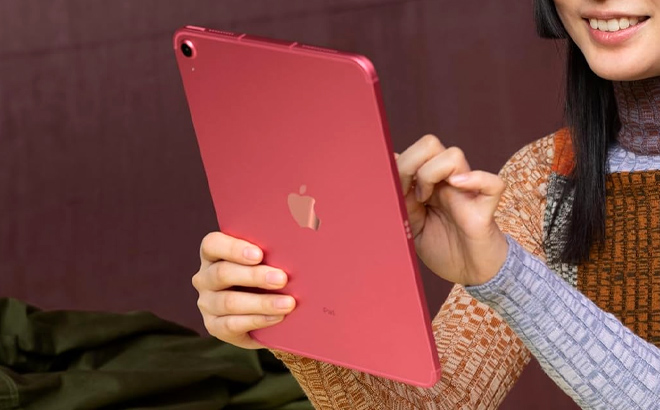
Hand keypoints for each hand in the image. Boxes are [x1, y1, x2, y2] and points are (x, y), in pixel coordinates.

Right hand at [192, 232, 295, 348]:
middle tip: (282, 279)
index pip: (212, 244)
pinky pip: (232, 324)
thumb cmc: (266, 277)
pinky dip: (258, 320)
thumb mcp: (266, 261)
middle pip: (222, 273)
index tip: (259, 254)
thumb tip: (298, 244)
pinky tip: (277, 317)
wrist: (263, 313)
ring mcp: (207, 303)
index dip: (233, 248)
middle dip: (255, 276)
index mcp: (214, 254)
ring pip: (229, 301)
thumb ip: (272, 252)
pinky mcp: (214, 326)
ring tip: (288, 303)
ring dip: (262, 302)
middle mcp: (205, 278)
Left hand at [396, 135, 508, 285]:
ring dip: (432, 173)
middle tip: (407, 191)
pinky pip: (493, 183)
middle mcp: (447, 182)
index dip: (399, 165)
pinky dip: (476, 180)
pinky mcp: (485, 208)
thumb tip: (388, 169)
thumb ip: (401, 202)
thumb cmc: (443, 249)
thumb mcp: (411, 227)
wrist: (471, 274)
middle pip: (430, 144)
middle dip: (411, 164)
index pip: (414, 152)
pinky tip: (457, 188)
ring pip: (454, 155)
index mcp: (429, 184)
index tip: (392, 189)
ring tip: (426, 199)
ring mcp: (467, 192)